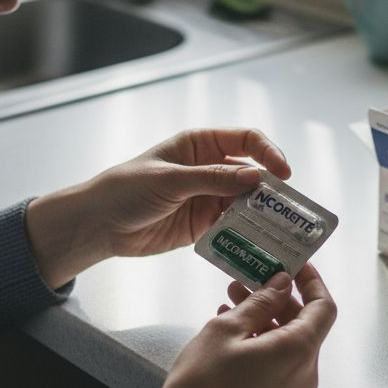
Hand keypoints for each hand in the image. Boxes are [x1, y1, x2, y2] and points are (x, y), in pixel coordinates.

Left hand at [25, 128, 289, 288]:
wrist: (98, 224)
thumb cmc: (125, 189)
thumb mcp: (170, 180)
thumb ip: (213, 179)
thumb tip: (255, 179)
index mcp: (200, 145)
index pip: (246, 141)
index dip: (269, 153)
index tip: (283, 174)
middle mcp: (209, 169)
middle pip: (252, 175)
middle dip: (271, 191)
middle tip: (289, 211)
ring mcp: (208, 198)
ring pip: (246, 205)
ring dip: (261, 217)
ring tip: (278, 232)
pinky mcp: (204, 225)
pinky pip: (233, 229)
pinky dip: (246, 237)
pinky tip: (257, 246)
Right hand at [112, 264, 336, 387]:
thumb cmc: (203, 384)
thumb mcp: (227, 330)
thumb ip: (260, 302)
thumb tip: (281, 283)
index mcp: (299, 351)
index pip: (324, 307)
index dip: (312, 282)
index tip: (294, 265)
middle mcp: (304, 373)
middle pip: (305, 325)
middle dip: (279, 298)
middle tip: (249, 279)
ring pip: (289, 343)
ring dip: (266, 319)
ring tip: (231, 302)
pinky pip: (279, 363)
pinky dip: (262, 341)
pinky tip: (231, 330)